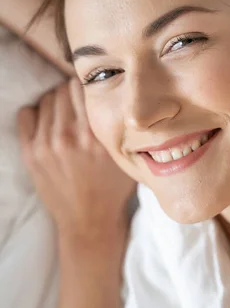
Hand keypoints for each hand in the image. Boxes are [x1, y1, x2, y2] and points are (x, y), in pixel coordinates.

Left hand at [17, 77, 136, 252]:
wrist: (89, 221)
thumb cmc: (112, 188)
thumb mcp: (125, 156)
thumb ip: (118, 126)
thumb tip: (115, 95)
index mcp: (96, 135)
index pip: (83, 87)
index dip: (89, 85)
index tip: (92, 91)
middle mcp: (70, 136)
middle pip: (63, 89)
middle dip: (72, 92)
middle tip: (79, 103)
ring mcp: (47, 144)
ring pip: (46, 100)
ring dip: (56, 102)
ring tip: (65, 115)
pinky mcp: (31, 153)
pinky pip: (26, 114)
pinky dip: (36, 113)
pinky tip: (47, 123)